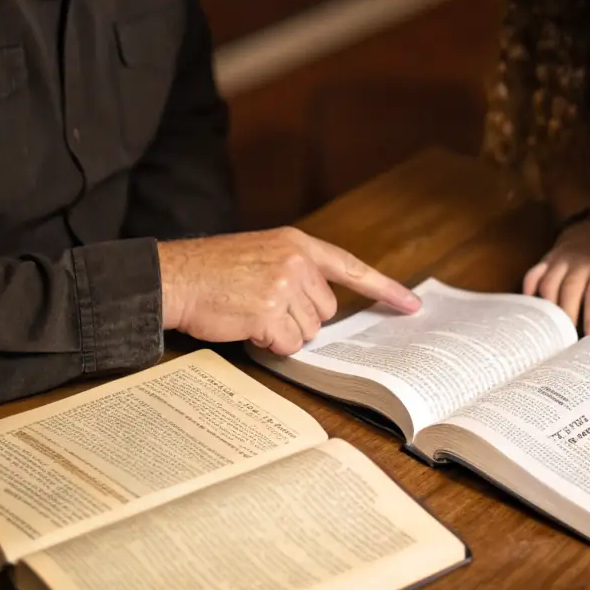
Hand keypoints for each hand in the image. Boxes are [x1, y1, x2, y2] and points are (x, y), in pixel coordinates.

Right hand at [158, 227, 420, 354]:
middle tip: (265, 307)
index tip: (411, 304)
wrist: (177, 276)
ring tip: (251, 313)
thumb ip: (295, 271)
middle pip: (326, 311)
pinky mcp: (269, 311)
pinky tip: (247, 327)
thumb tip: (321, 309)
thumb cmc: (213, 270)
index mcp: (297, 244)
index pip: (351, 267)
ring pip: (308, 332)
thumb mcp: (262, 254)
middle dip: (300, 319)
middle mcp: (296, 262)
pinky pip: (287, 345)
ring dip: (282, 333)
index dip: (384, 288)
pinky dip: (270, 345)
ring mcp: (284, 286)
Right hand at [523, 217, 589, 335]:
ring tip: (551, 332)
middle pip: (568, 292)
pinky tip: (533, 312)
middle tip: (567, 342)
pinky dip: (529, 293)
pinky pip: (533, 275)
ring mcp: (560, 261)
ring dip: (548, 309)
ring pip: (548, 285)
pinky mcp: (546, 260)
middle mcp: (579, 264)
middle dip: (567, 317)